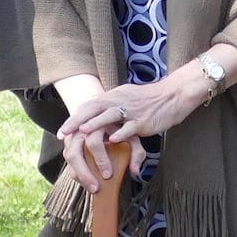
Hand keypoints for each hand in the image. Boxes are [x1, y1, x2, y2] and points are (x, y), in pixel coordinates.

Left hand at [56, 76, 196, 188]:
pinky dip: (121, 133)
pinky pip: (131, 127)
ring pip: (110, 115)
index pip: (90, 104)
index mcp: (115, 96)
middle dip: (77, 121)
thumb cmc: (151, 99)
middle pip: (94, 108)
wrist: (174, 95)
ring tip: (81, 133)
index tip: (62, 129)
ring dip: (94, 124)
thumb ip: (113, 106)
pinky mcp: (144, 121)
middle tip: (64, 133)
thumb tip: (98, 118)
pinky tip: (112, 141)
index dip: (75, 116)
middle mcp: (120, 101)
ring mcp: (132, 111)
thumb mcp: (128, 98)